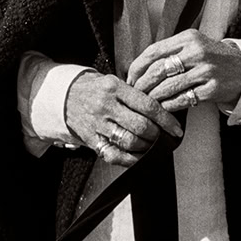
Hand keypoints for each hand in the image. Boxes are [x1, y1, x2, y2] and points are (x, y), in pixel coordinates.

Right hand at [65, 70, 183, 166]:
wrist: (63, 96)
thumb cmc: (96, 88)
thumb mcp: (113, 80)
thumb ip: (134, 93)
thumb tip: (163, 109)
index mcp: (114, 87)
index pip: (147, 105)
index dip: (166, 119)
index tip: (176, 128)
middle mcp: (105, 105)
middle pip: (140, 126)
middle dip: (157, 135)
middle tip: (165, 138)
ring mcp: (96, 124)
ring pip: (129, 142)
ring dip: (146, 148)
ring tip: (154, 147)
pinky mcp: (90, 139)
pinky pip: (114, 155)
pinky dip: (131, 160)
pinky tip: (140, 158)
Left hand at [127, 29, 240, 111]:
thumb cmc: (210, 57)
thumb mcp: (192, 45)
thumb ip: (170, 51)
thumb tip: (139, 67)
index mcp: (188, 38)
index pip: (154, 51)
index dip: (138, 66)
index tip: (130, 78)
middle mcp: (197, 51)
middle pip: (159, 69)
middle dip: (143, 84)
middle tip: (135, 94)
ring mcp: (206, 70)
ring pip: (169, 86)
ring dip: (153, 97)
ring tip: (146, 103)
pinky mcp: (213, 88)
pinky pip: (184, 99)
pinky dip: (169, 105)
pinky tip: (163, 109)